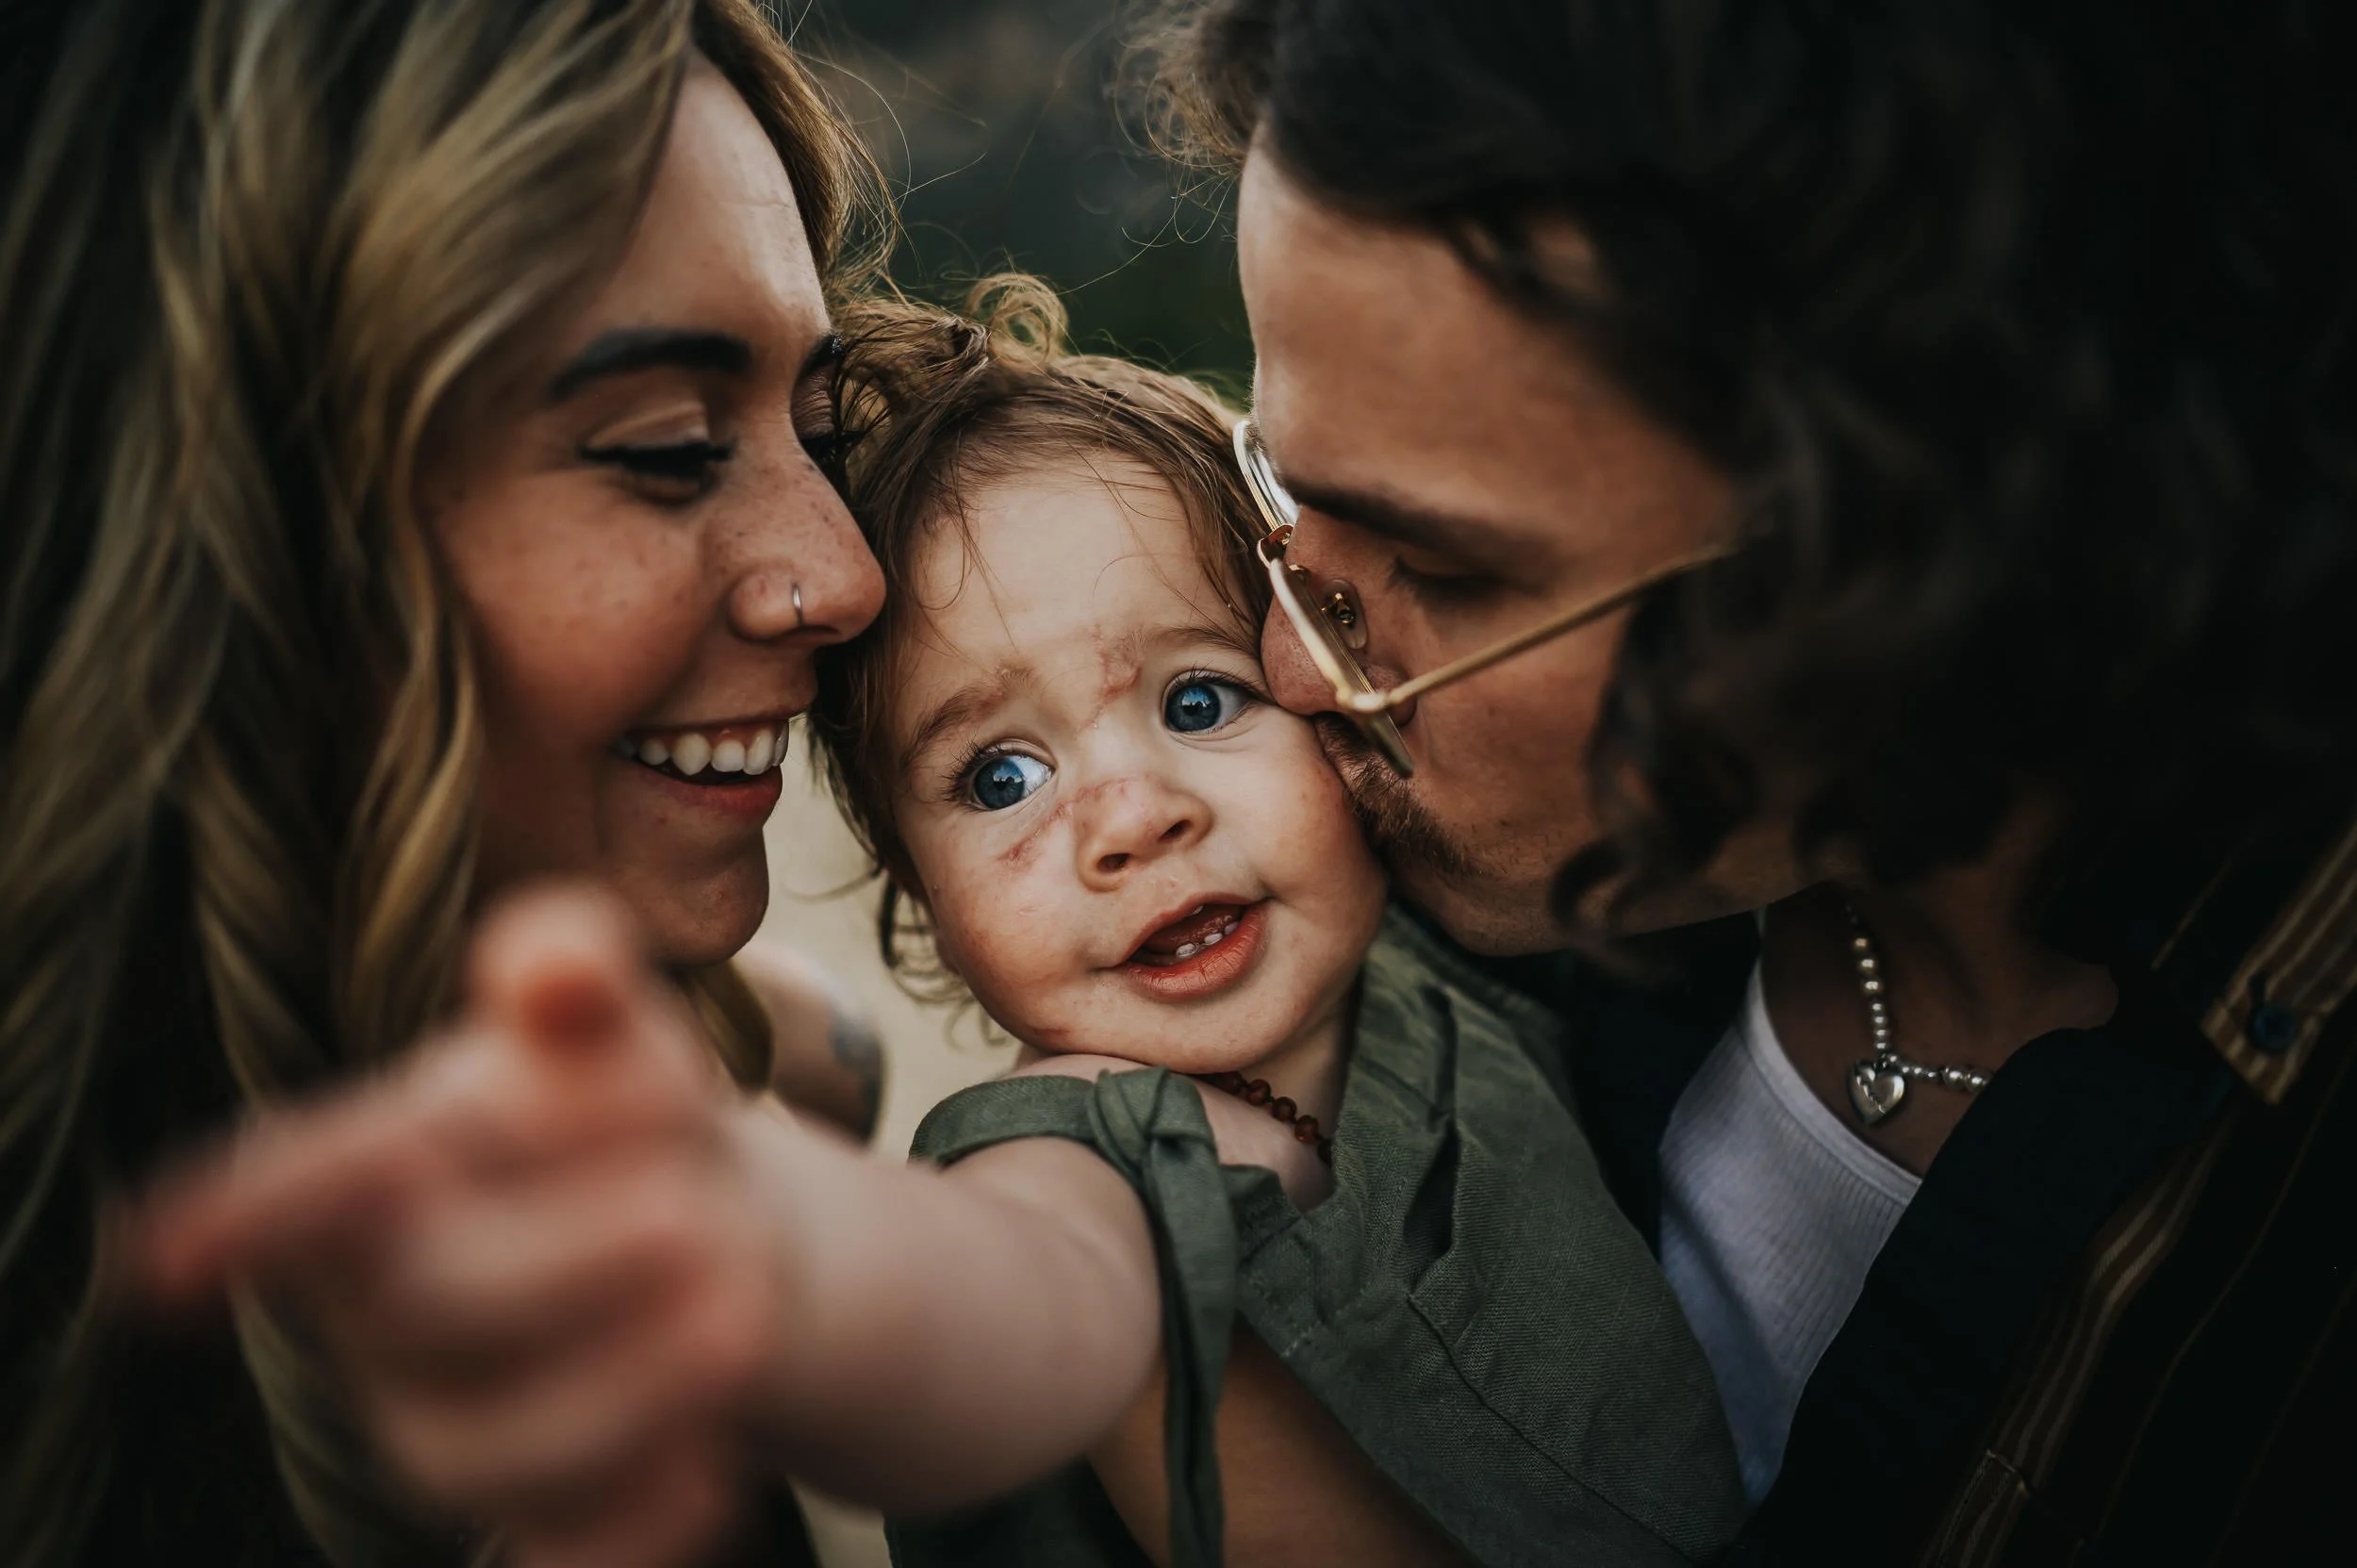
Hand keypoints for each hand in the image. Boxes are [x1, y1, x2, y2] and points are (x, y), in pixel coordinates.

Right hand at [132, 887, 796, 1567]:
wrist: (707, 1229)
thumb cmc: (624, 1116)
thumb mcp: (620, 1031)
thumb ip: (584, 982)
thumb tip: (556, 966)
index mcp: (384, 1169)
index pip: (302, 1188)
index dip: (240, 1216)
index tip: (168, 1260)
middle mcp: (385, 1311)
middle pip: (439, 1300)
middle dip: (590, 1250)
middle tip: (705, 1209)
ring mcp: (447, 1423)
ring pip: (504, 1448)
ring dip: (647, 1379)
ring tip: (745, 1303)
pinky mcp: (536, 1517)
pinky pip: (566, 1555)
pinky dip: (646, 1522)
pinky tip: (715, 1467)